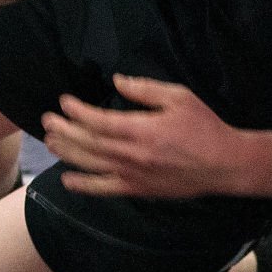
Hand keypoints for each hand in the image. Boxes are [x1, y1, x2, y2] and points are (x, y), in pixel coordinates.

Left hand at [42, 75, 255, 197]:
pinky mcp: (138, 189)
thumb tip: (117, 81)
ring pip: (90, 165)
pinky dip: (83, 185)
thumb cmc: (205, 127)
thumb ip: (146, 89)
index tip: (64, 102)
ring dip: (67, 153)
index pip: (98, 120)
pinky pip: (104, 189)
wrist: (224, 165)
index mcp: (141, 129)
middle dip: (64, 130)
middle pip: (88, 143)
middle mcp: (131, 154)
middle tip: (48, 120)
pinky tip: (68, 179)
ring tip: (51, 142)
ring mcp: (133, 175)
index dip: (77, 111)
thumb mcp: (180, 97)